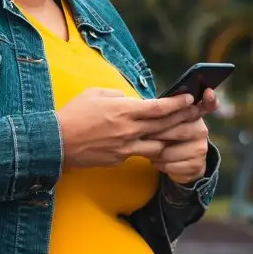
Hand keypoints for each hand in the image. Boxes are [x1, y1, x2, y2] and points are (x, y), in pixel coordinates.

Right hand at [57, 88, 200, 168]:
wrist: (57, 142)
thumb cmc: (74, 114)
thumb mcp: (95, 94)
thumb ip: (118, 96)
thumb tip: (131, 100)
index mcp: (124, 110)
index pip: (159, 108)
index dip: (177, 104)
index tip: (188, 99)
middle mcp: (129, 130)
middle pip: (164, 126)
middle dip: (182, 119)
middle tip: (195, 114)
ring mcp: (125, 147)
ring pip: (158, 146)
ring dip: (167, 139)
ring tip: (175, 133)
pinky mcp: (119, 159)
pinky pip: (140, 154)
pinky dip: (148, 149)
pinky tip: (151, 145)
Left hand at [148, 88, 219, 183]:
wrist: (177, 164)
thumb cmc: (165, 136)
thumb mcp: (163, 121)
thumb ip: (163, 111)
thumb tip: (150, 102)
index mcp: (194, 114)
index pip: (207, 105)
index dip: (209, 99)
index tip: (208, 92)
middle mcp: (201, 130)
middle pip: (177, 130)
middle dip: (156, 135)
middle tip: (142, 136)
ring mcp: (201, 148)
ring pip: (171, 150)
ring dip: (155, 152)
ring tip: (148, 149)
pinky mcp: (197, 164)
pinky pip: (172, 165)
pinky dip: (160, 164)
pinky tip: (157, 161)